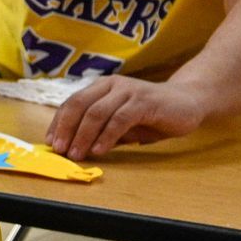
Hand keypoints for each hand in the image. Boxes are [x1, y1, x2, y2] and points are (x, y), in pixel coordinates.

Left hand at [47, 75, 206, 159]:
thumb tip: (74, 147)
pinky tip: (100, 150)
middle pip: (79, 106)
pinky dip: (106, 136)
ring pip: (96, 113)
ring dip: (83, 136)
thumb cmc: (151, 115)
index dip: (58, 122)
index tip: (51, 142)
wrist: (189, 102)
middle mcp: (111, 85)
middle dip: (66, 129)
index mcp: (101, 87)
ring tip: (76, 154)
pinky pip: (119, 119)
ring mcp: (127, 92)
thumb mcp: (121, 124)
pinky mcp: (144, 102)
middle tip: (59, 150)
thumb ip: (101, 131)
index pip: (72, 103)